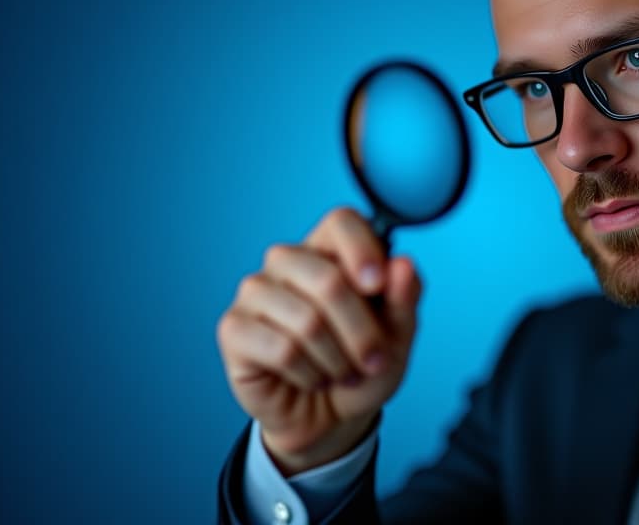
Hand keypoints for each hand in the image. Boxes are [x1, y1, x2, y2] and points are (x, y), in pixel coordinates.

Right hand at [216, 207, 420, 474]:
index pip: (341, 222)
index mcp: (329, 249)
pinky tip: (310, 378)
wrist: (330, 416)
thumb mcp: (397, 335)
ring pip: (307, 321)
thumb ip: (404, 298)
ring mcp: (255, 292)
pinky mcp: (234, 328)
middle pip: (328, 279)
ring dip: (337, 360)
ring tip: (340, 372)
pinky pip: (282, 350)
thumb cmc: (362, 364)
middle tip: (373, 361)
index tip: (377, 286)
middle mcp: (287, 261)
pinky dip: (309, 374)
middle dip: (361, 332)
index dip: (362, 250)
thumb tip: (403, 264)